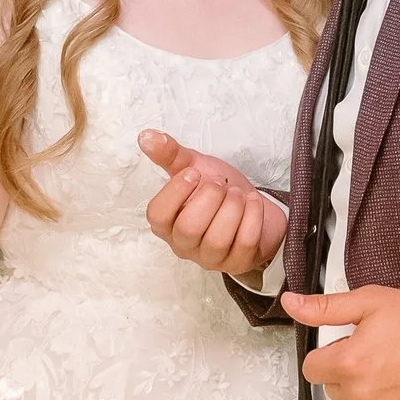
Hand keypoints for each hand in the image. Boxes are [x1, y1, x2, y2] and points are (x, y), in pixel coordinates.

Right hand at [139, 129, 286, 276]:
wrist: (251, 206)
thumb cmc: (218, 190)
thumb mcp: (194, 166)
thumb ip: (170, 154)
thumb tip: (146, 136)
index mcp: (166, 222)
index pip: (157, 215)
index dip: (176, 192)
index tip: (194, 173)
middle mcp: (184, 245)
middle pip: (188, 228)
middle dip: (210, 198)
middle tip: (220, 183)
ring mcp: (210, 258)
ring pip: (218, 239)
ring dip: (233, 207)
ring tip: (237, 194)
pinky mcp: (237, 263)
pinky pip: (245, 242)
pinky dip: (253, 215)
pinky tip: (252, 202)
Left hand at [291, 286, 399, 399]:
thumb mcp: (370, 302)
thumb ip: (325, 308)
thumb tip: (292, 305)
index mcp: (349, 362)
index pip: (312, 369)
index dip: (327, 355)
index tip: (345, 348)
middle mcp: (363, 394)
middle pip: (334, 389)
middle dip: (347, 373)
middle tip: (376, 355)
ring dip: (366, 394)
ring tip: (393, 372)